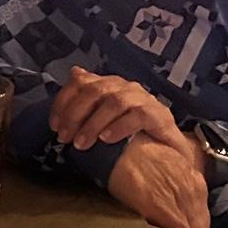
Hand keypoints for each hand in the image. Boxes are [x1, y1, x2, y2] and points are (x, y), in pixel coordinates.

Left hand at [49, 67, 192, 159]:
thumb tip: (74, 73)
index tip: (54, 125)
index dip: (63, 101)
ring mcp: (143, 99)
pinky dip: (119, 127)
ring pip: (114, 102)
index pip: (80, 82)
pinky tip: (107, 139)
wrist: (172, 153)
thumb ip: (90, 101)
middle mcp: (125, 87)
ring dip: (94, 123)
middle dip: (75, 115)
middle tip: (65, 138)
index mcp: (109, 85)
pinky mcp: (159, 115)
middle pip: (94, 91)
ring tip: (82, 143)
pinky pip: (137, 115)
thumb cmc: (133, 135)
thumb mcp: (106, 119)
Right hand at [107, 136, 211, 227]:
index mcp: (190, 174)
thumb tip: (182, 198)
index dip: (201, 225)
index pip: (202, 207)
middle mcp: (191, 186)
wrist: (118, 148)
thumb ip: (176, 178)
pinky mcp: (165, 208)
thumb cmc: (135, 150)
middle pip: (202, 221)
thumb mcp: (162, 160)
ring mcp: (180, 197)